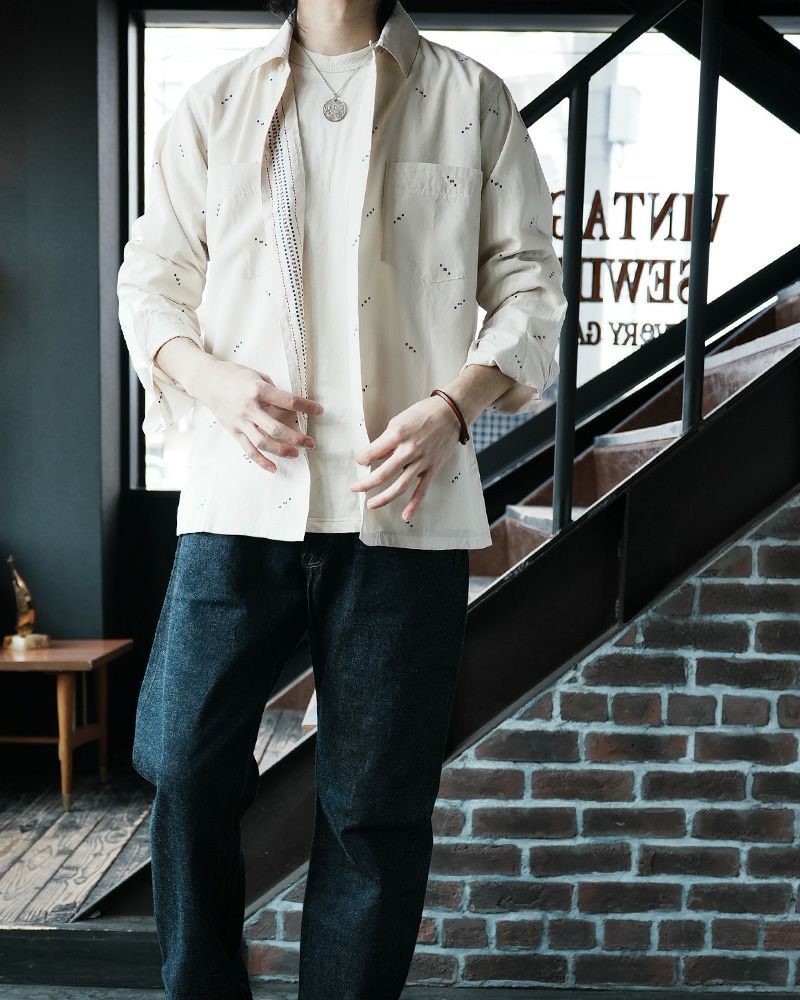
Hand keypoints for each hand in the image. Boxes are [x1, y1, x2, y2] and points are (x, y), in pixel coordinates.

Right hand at [189, 355, 323, 473]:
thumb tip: (287, 405)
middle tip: (311, 442)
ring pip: (263, 442)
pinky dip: (261, 461)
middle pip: (276, 428)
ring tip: (297, 454)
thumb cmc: (235, 375)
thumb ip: (273, 390)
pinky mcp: (234, 431)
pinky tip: (274, 468)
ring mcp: (241, 421)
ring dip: (281, 451)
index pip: (287, 401)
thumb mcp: (257, 375)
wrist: (207, 381)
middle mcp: (250, 408)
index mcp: (258, 390)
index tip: (320, 410)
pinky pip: (248, 450)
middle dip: (297, 437)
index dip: (306, 407)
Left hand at [349, 394, 462, 521]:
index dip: (361, 459)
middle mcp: (408, 450)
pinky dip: (414, 505)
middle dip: (365, 484)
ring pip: (400, 486)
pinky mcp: (432, 468)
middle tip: (354, 488)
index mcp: (397, 435)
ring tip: (370, 505)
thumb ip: (387, 440)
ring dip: (383, 498)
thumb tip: (375, 456)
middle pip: (382, 474)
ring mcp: (421, 462)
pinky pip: (422, 490)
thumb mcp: (399, 420)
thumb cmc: (423, 413)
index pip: (372, 453)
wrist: (451, 413)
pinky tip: (405, 516)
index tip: (359, 460)